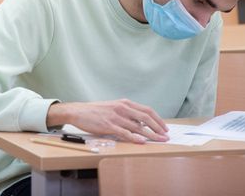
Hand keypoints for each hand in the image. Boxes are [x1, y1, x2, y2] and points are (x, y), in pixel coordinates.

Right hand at [46, 100, 168, 143]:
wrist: (79, 111)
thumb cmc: (96, 111)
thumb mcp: (114, 108)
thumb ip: (127, 114)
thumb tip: (141, 125)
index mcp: (124, 103)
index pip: (146, 110)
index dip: (158, 119)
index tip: (164, 127)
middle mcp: (122, 108)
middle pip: (146, 117)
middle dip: (158, 127)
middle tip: (166, 135)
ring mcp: (116, 117)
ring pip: (138, 126)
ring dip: (151, 134)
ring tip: (159, 140)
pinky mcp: (109, 125)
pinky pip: (125, 132)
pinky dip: (135, 137)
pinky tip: (142, 141)